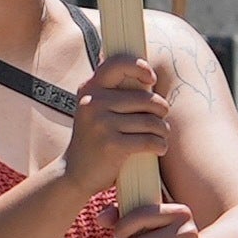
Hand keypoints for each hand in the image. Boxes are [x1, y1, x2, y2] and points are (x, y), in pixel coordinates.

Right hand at [59, 52, 174, 197]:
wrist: (74, 173)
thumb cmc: (93, 139)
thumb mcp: (94, 109)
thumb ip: (112, 91)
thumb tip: (145, 73)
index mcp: (90, 89)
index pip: (118, 63)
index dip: (140, 67)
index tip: (151, 79)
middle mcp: (93, 102)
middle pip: (146, 98)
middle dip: (161, 110)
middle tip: (161, 120)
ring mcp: (101, 123)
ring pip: (151, 121)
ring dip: (163, 130)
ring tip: (161, 136)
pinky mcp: (112, 145)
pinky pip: (149, 140)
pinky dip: (160, 145)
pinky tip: (159, 148)